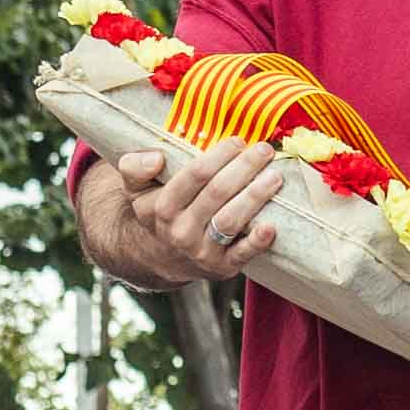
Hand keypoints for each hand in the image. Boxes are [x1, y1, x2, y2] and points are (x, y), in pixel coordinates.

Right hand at [103, 134, 287, 286]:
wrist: (164, 256)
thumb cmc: (161, 208)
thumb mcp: (137, 188)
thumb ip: (134, 167)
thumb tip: (155, 158)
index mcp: (160, 206)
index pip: (194, 175)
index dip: (219, 156)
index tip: (238, 141)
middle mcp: (179, 231)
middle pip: (217, 193)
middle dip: (244, 168)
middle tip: (264, 150)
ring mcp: (201, 251)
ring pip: (230, 220)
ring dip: (255, 196)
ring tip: (274, 176)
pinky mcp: (222, 267)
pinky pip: (242, 255)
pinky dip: (257, 241)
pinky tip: (271, 225)